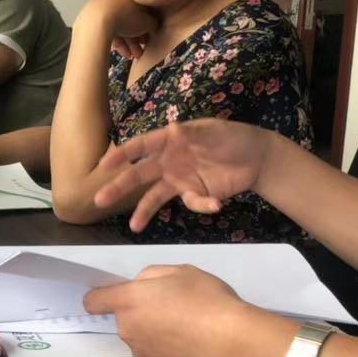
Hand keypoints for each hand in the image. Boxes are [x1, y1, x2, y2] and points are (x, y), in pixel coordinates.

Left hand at [76, 0, 157, 57]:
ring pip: (119, 26)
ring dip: (128, 43)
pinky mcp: (92, 19)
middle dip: (137, 38)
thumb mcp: (147, 23)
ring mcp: (103, 8)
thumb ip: (153, 23)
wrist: (97, 21)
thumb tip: (153, 25)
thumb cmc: (126, 18)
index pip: (143, 10)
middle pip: (130, 20)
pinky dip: (116, 41)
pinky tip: (122, 54)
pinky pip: (108, 29)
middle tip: (141, 51)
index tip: (149, 38)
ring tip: (133, 57)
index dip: (148, 25)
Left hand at [84, 265, 254, 356]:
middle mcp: (129, 331)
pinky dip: (169, 347)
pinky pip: (158, 353)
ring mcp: (144, 355)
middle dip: (141, 311)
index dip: (101, 297)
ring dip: (155, 330)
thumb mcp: (182, 271)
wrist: (233, 344)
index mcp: (129, 302)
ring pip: (141, 337)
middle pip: (124, 319)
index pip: (93, 302)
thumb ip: (152, 275)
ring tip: (189, 324)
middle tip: (173, 303)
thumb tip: (142, 287)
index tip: (116, 295)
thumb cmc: (207, 300)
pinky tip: (193, 342)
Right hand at [92, 118, 272, 232]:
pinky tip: (217, 204)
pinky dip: (202, 206)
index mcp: (170, 142)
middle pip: (139, 175)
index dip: (121, 155)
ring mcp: (181, 180)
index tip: (104, 165)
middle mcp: (169, 162)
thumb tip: (173, 129)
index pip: (141, 148)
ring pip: (155, 197)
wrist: (257, 159)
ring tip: (134, 227)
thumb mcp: (215, 131)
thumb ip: (193, 133)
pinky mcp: (195, 194)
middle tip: (100, 200)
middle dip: (119, 187)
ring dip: (143, 211)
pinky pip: (191, 204)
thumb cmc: (233, 138)